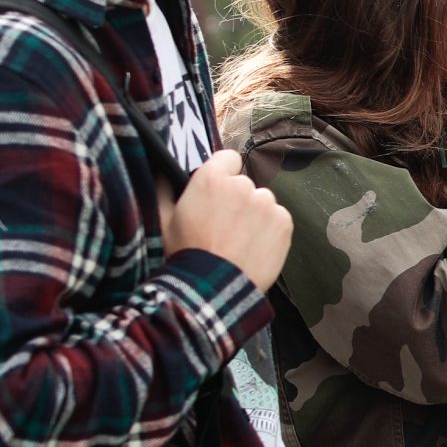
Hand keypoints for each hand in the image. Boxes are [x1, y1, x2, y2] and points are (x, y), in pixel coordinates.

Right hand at [164, 149, 292, 290]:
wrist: (213, 288)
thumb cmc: (185, 254)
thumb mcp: (163, 220)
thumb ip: (165, 187)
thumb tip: (164, 169)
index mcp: (212, 178)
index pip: (228, 158)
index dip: (224, 173)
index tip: (219, 191)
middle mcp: (242, 185)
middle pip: (244, 184)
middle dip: (237, 199)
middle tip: (224, 225)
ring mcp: (266, 203)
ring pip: (262, 202)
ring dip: (254, 215)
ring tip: (239, 240)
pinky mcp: (283, 222)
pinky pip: (277, 218)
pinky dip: (270, 230)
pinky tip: (253, 247)